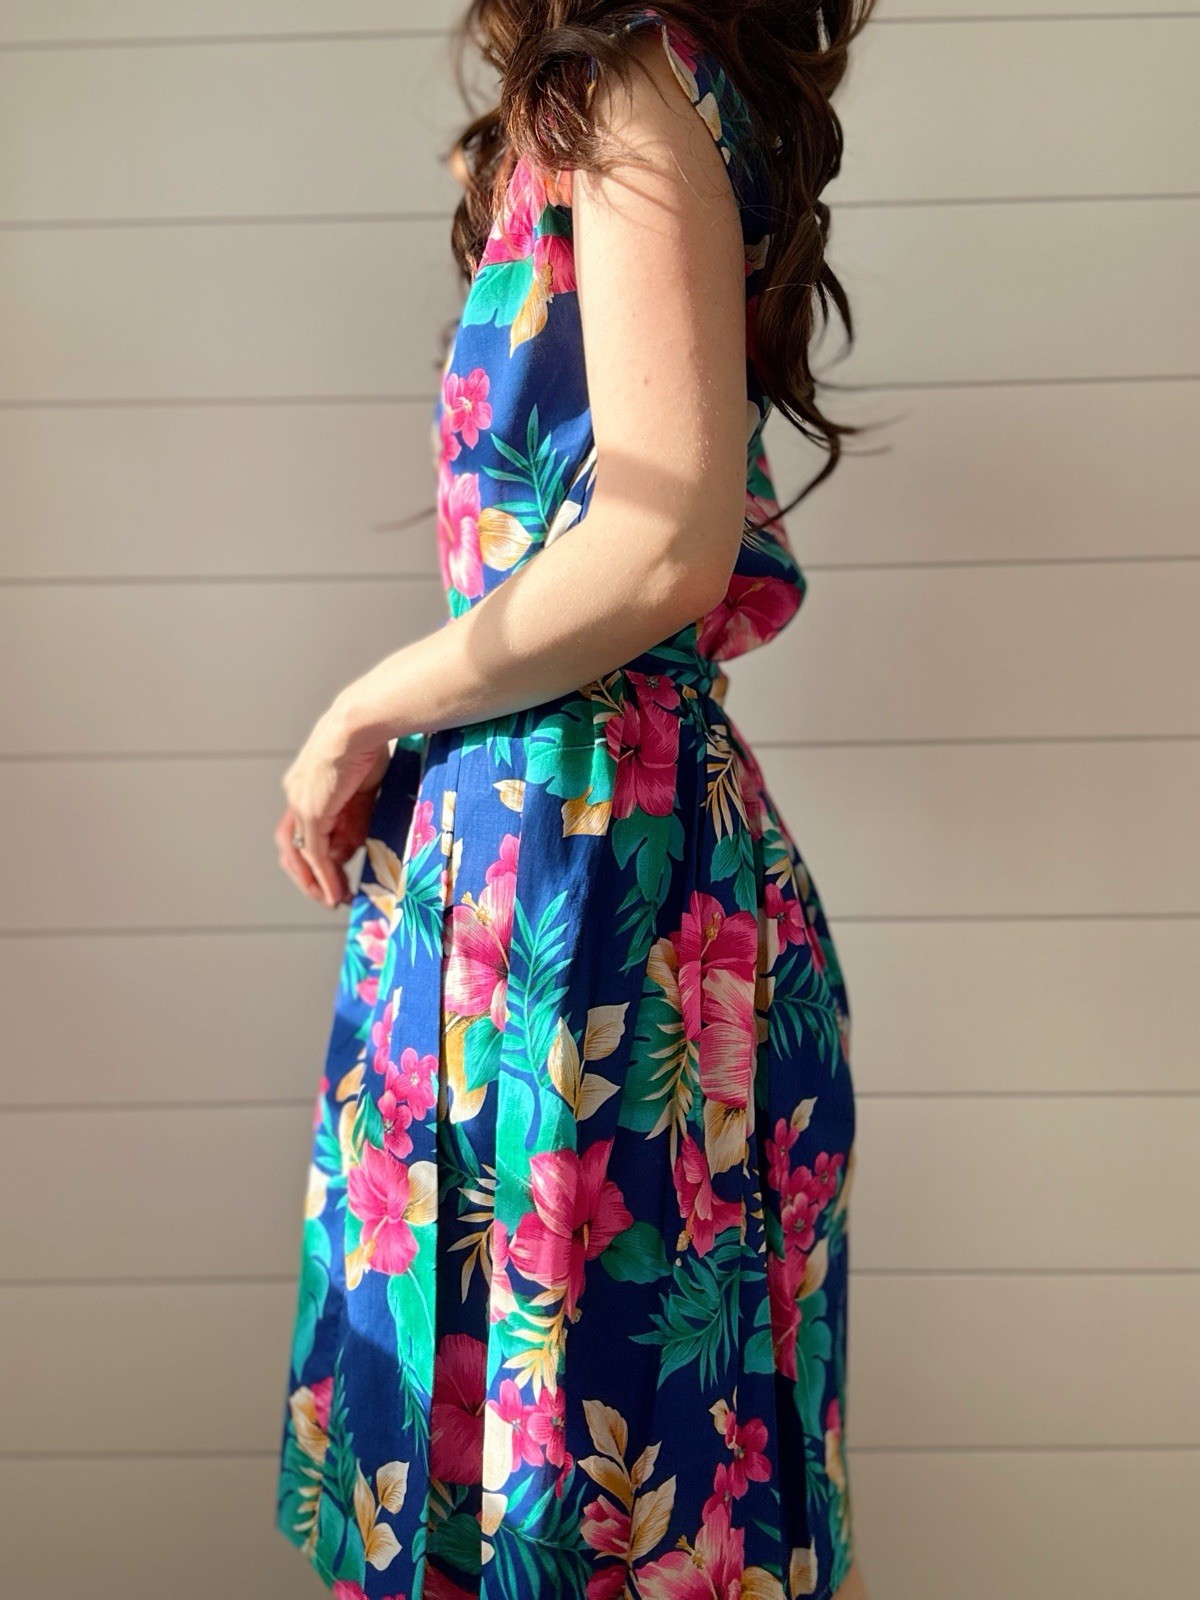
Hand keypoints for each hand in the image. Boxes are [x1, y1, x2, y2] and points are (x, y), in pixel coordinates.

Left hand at [275, 700, 390, 908]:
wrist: (361, 725)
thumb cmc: (367, 743)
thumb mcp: (362, 790)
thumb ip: (352, 821)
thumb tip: (346, 852)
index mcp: (307, 784)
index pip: (308, 827)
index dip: (319, 853)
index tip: (337, 871)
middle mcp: (297, 794)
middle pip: (291, 844)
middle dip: (306, 873)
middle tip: (324, 894)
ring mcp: (301, 803)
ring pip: (298, 853)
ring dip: (312, 880)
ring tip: (329, 900)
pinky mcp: (312, 811)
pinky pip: (316, 852)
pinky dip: (324, 875)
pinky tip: (336, 891)